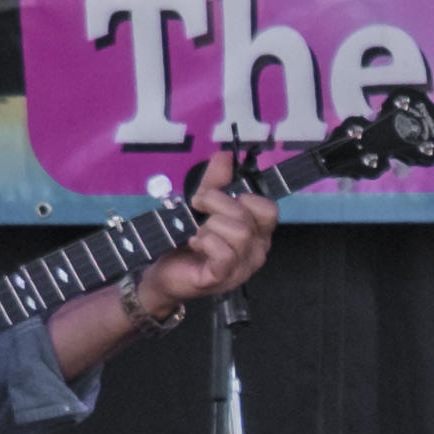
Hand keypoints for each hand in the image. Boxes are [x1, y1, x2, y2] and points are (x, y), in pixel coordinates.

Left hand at [135, 151, 277, 313]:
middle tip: (197, 209)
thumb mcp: (202, 206)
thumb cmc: (188, 239)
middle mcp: (256, 250)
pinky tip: (193, 242)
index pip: (268, 209)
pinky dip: (205, 242)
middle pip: (248, 216)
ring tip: (197, 233)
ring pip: (240, 234)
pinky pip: (224, 254)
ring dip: (210, 227)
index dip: (242, 197)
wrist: (164, 272)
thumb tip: (225, 156)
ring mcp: (242, 268)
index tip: (215, 198)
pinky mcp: (223, 278)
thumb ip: (216, 181)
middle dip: (217, 204)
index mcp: (257, 232)